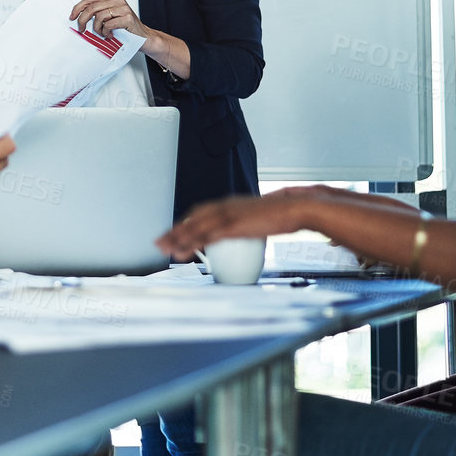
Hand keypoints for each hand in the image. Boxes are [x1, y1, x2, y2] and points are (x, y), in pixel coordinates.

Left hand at [70, 0, 147, 40]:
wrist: (143, 37)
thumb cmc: (124, 28)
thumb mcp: (109, 17)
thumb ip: (97, 13)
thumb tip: (78, 15)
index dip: (78, 7)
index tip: (72, 16)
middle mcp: (118, 0)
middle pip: (92, 7)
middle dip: (83, 19)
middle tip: (82, 29)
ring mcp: (124, 8)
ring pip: (99, 16)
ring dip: (97, 28)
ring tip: (102, 33)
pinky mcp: (127, 18)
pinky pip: (108, 25)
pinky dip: (106, 32)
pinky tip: (110, 35)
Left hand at [156, 188, 313, 258]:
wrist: (295, 209)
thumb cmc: (284, 214)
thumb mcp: (262, 217)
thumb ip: (249, 222)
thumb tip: (247, 229)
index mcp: (232, 203)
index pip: (203, 211)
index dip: (188, 220)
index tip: (177, 230)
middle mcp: (226, 206)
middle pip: (193, 218)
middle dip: (175, 229)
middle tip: (160, 241)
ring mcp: (227, 215)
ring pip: (194, 227)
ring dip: (176, 238)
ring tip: (164, 248)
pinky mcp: (232, 226)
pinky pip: (205, 236)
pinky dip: (191, 244)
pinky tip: (182, 252)